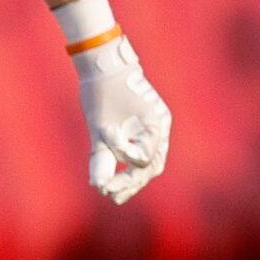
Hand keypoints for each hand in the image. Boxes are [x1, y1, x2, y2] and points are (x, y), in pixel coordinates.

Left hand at [73, 36, 170, 203]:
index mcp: (155, 123)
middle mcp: (161, 126)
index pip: (144, 158)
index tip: (103, 145)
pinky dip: (130, 163)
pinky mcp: (145, 126)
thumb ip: (101, 156)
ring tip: (113, 195)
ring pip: (150, 161)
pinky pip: (143, 150)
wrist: (104, 64)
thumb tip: (98, 186)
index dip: (123, 159)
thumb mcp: (98, 124)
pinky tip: (113, 177)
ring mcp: (156, 126)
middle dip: (131, 182)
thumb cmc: (101, 90)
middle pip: (152, 165)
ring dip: (133, 179)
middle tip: (110, 195)